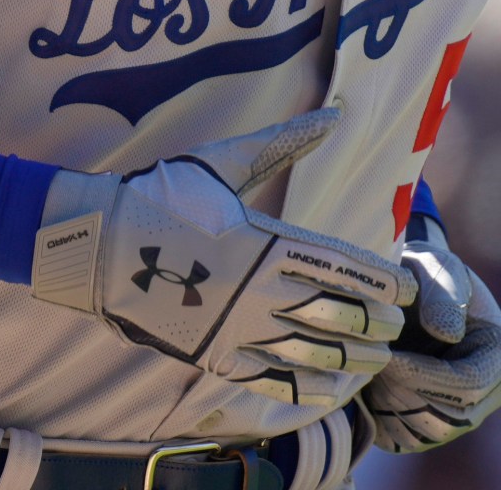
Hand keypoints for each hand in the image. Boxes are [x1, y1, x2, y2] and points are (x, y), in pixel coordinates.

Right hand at [30, 109, 415, 407]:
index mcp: (269, 243)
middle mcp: (262, 291)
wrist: (96, 245)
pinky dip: (310, 387)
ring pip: (316, 353)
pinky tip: (332, 387)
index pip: (346, 269)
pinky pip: (275, 381)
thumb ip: (284, 141)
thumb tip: (337, 113)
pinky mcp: (215, 356)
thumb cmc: (159, 196)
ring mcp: (239, 329)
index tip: (405, 289)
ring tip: (375, 357)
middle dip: (377, 322)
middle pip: (341, 314)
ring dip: (354, 357)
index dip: (384, 283)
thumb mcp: (223, 162)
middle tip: (395, 324)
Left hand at [357, 220, 500, 449]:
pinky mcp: (434, 424)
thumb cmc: (425, 273)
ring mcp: (464, 412)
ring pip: (427, 434)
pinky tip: (368, 386)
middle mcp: (492, 391)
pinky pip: (407, 441)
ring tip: (369, 370)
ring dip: (390, 407)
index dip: (424, 376)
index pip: (468, 384)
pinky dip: (382, 419)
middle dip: (404, 394)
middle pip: (450, 418)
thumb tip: (449, 334)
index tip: (386, 357)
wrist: (407, 291)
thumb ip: (442, 293)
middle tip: (371, 365)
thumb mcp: (434, 267)